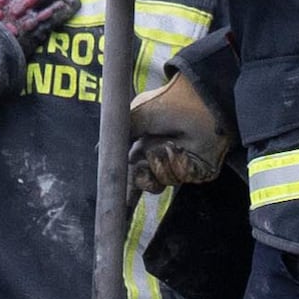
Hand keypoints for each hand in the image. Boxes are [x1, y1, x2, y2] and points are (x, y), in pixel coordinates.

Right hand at [124, 61, 233, 191]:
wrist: (200, 99)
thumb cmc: (169, 102)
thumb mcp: (136, 115)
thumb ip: (119, 134)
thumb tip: (99, 151)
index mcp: (145, 147)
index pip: (134, 173)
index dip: (127, 187)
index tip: (119, 199)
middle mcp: (162, 158)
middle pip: (147, 184)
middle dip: (145, 180)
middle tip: (144, 166)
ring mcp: (181, 164)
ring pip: (165, 181)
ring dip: (163, 165)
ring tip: (169, 145)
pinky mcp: (199, 168)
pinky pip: (185, 177)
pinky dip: (180, 165)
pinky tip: (182, 150)